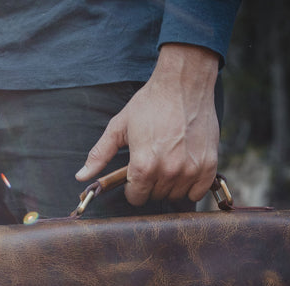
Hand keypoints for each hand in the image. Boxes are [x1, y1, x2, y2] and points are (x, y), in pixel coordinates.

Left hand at [75, 44, 220, 205]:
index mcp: (142, 165)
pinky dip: (192, 185)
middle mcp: (167, 171)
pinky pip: (198, 192)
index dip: (133, 187)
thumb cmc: (149, 103)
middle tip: (153, 162)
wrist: (183, 84)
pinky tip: (185, 168)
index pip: (136, 198)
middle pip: (156, 196)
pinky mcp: (208, 165)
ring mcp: (190, 170)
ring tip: (169, 162)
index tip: (136, 175)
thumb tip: (81, 177)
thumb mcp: (119, 127)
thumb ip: (99, 154)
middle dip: (151, 183)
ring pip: (176, 195)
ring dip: (171, 184)